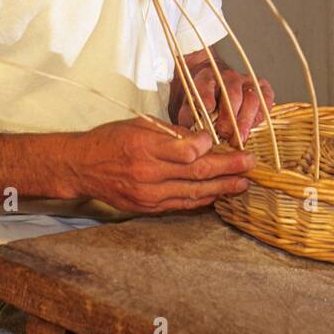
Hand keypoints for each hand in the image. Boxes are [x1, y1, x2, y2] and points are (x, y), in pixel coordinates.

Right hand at [68, 118, 254, 213]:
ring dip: (222, 188)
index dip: (209, 145)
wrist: (82, 167)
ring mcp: (148, 194)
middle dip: (229, 167)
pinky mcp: (148, 208)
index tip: (219, 138)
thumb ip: (171, 133)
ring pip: (193, 192)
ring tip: (243, 183)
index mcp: (145, 146)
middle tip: (251, 163)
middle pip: (197, 172)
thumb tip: (203, 138)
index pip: (188, 150)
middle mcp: (148, 173)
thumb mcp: (139, 125)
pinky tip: (218, 195)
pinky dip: (202, 200)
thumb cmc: (111, 139)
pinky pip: (181, 204)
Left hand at [175, 66, 274, 145]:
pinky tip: (252, 128)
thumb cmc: (203, 98)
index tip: (207, 110)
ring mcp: (248, 82)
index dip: (207, 97)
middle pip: (232, 94)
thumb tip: (190, 132)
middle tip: (225, 133)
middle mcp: (229, 77)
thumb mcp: (189, 104)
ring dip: (245, 120)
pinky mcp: (262, 88)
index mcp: (207, 77)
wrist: (217, 84)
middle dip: (229, 116)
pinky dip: (260, 116)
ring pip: (251, 98)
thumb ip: (188, 116)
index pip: (206, 84)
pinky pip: (265, 101)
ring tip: (239, 139)